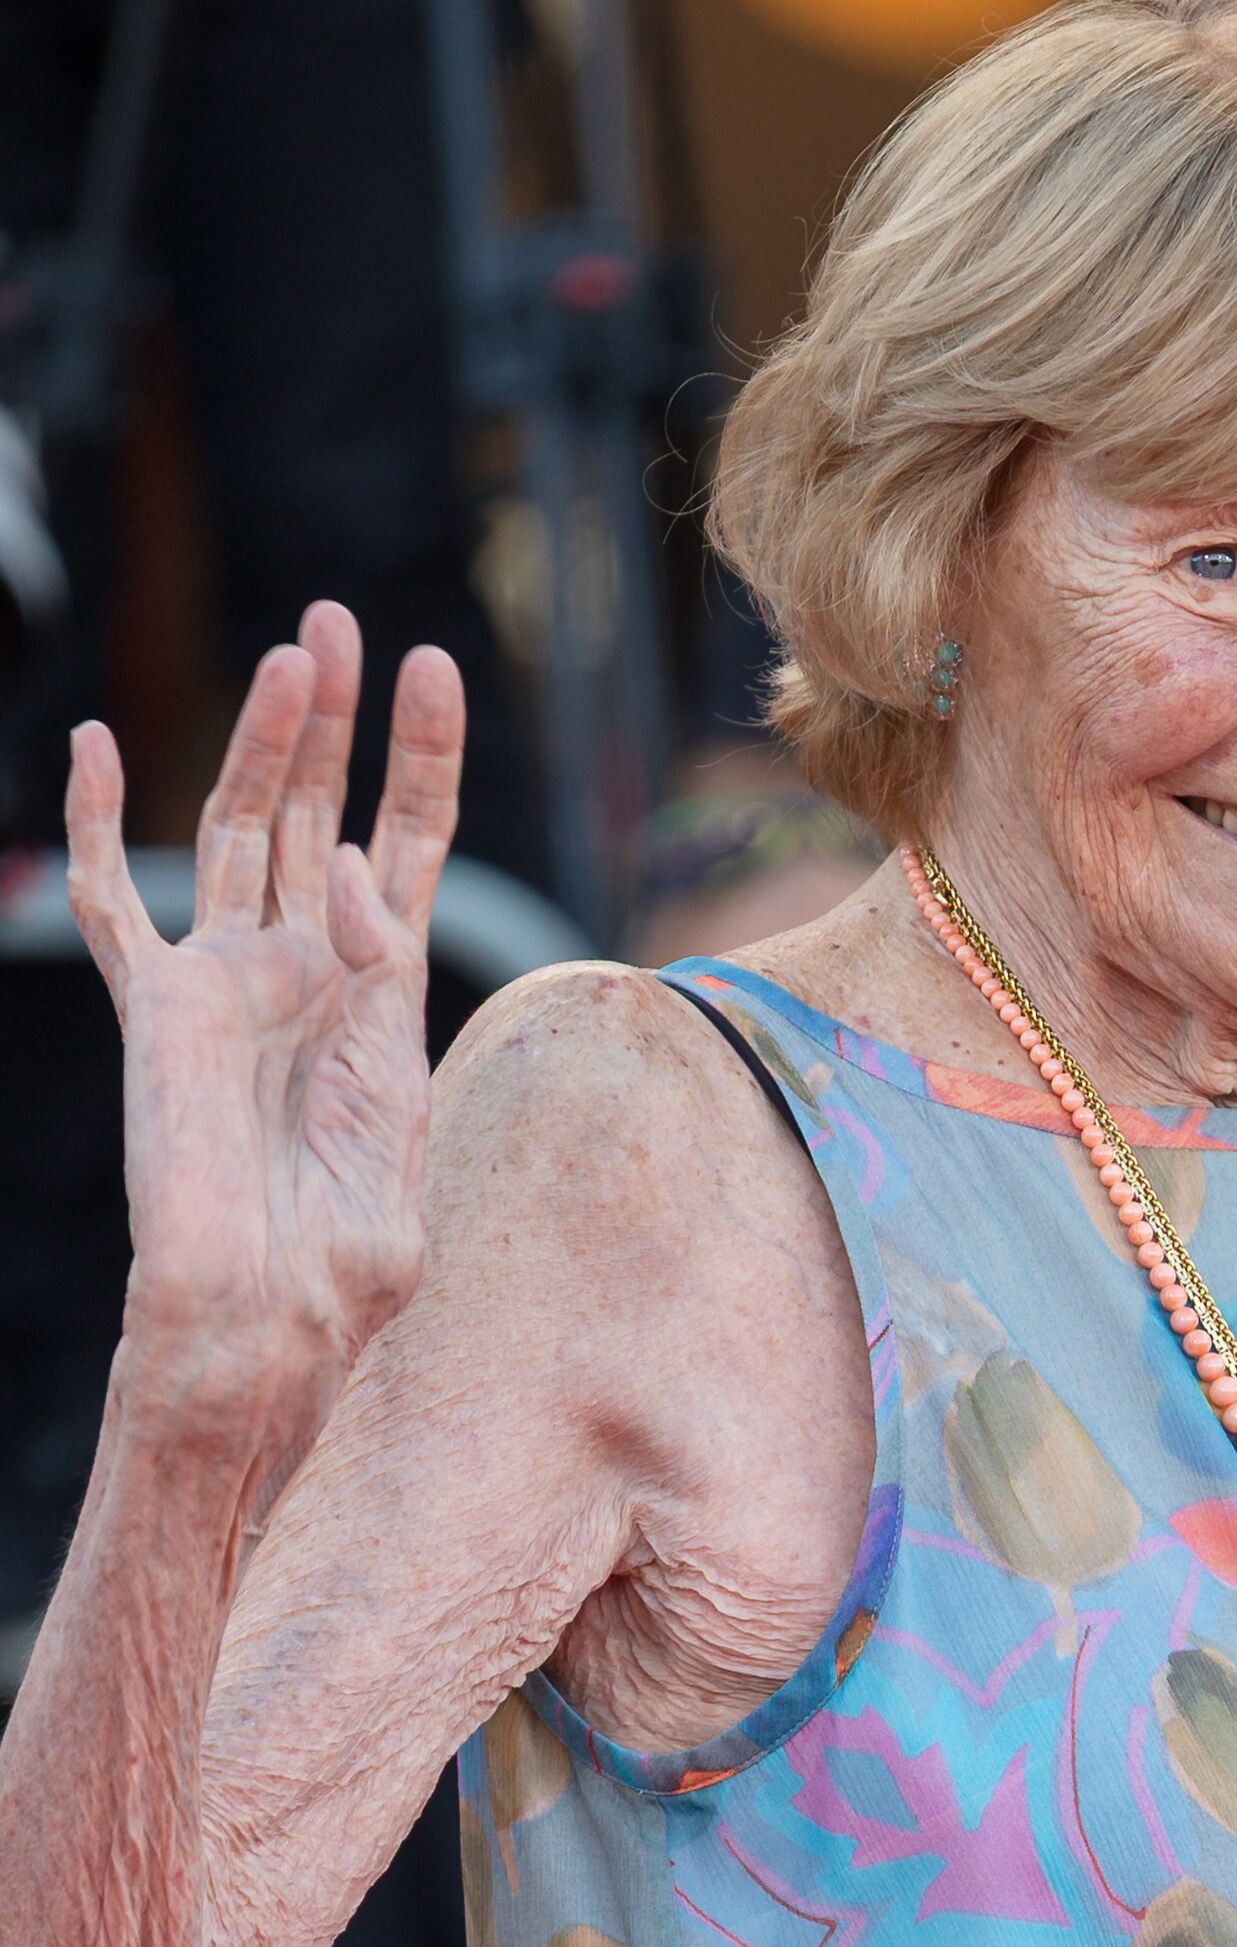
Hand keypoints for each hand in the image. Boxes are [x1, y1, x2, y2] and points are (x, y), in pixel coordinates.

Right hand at [65, 604, 462, 1395]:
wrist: (262, 1324)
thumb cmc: (346, 1258)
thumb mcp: (402, 1111)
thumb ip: (387, 981)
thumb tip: (357, 873)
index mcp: (380, 1001)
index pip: (410, 847)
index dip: (421, 758)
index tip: (433, 667)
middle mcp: (302, 976)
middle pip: (321, 815)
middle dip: (334, 721)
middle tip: (340, 621)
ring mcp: (226, 986)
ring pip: (239, 830)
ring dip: (260, 741)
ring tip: (292, 652)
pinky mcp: (156, 1012)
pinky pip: (115, 904)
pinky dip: (96, 823)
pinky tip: (93, 743)